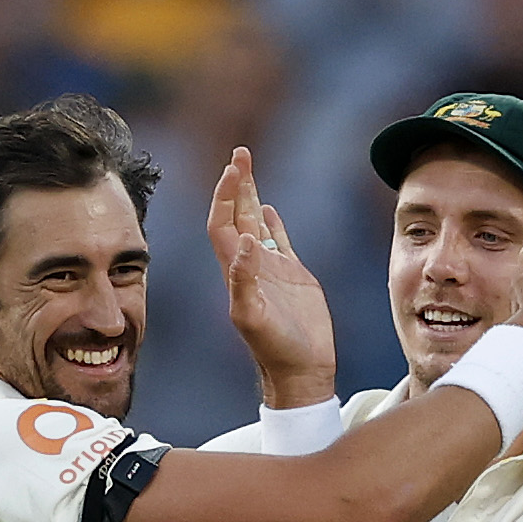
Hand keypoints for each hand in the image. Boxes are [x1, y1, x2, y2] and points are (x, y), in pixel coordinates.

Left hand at [206, 147, 335, 407]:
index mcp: (235, 270)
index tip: (232, 170)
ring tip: (248, 166)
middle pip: (236, 214)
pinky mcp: (293, 275)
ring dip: (251, 195)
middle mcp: (249, 264)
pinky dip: (272, 222)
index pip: (221, 223)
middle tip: (241, 152)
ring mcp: (270, 269)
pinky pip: (278, 240)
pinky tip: (268, 207)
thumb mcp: (253, 316)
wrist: (301, 369)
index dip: (223, 196)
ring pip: (255, 222)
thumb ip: (245, 279)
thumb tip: (246, 240)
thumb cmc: (275, 348)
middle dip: (236, 183)